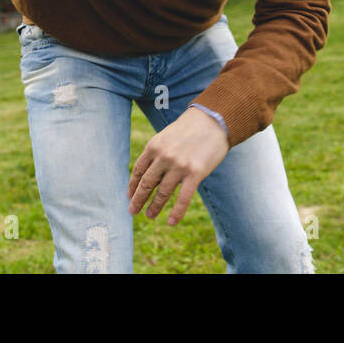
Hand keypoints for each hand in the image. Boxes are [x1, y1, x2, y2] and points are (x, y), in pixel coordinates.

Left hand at [127, 107, 229, 224]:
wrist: (213, 120)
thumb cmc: (189, 130)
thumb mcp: (167, 137)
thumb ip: (158, 155)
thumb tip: (150, 178)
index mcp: (154, 146)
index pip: (139, 170)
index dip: (133, 185)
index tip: (130, 196)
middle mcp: (164, 157)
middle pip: (147, 183)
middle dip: (138, 199)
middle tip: (133, 211)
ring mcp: (179, 166)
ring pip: (163, 193)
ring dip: (154, 206)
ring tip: (150, 215)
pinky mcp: (195, 173)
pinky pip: (183, 198)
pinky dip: (176, 212)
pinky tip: (171, 222)